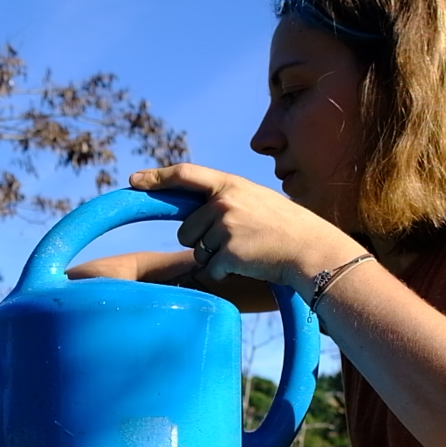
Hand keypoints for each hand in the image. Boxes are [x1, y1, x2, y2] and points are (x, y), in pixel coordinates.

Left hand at [128, 163, 361, 290]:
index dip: (157, 177)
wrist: (311, 249)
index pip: (185, 174)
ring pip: (196, 250)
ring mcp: (226, 226)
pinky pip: (210, 268)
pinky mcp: (228, 252)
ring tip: (245, 250)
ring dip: (214, 257)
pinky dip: (225, 272)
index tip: (134, 180)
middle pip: (185, 229)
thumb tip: (192, 212)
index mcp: (230, 184)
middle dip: (201, 240)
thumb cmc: (284, 228)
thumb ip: (224, 200)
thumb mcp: (254, 200)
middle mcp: (224, 202)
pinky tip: (249, 263)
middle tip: (234, 241)